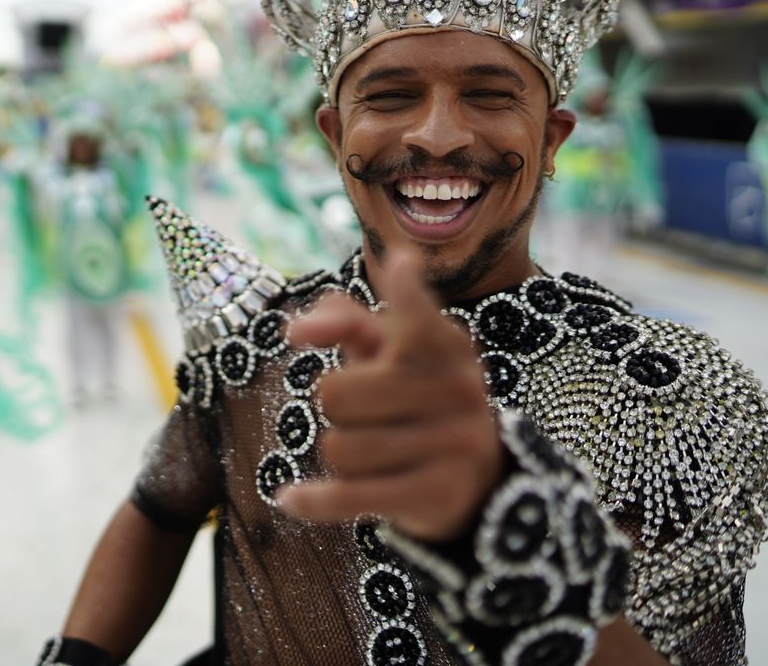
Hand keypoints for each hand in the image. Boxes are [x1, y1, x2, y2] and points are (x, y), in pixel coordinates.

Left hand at [277, 252, 503, 541]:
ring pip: (338, 448)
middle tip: (362, 412)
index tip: (400, 265)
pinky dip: (313, 500)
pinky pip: (349, 495)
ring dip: (338, 453)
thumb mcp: (389, 351)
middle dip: (334, 406)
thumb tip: (298, 329)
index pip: (417, 315)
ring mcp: (453, 444)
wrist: (477, 479)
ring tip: (368, 451)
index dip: (406, 292)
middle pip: (335, 393)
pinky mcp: (436, 495)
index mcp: (445, 345)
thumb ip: (345, 321)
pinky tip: (290, 500)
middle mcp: (457, 390)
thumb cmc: (414, 396)